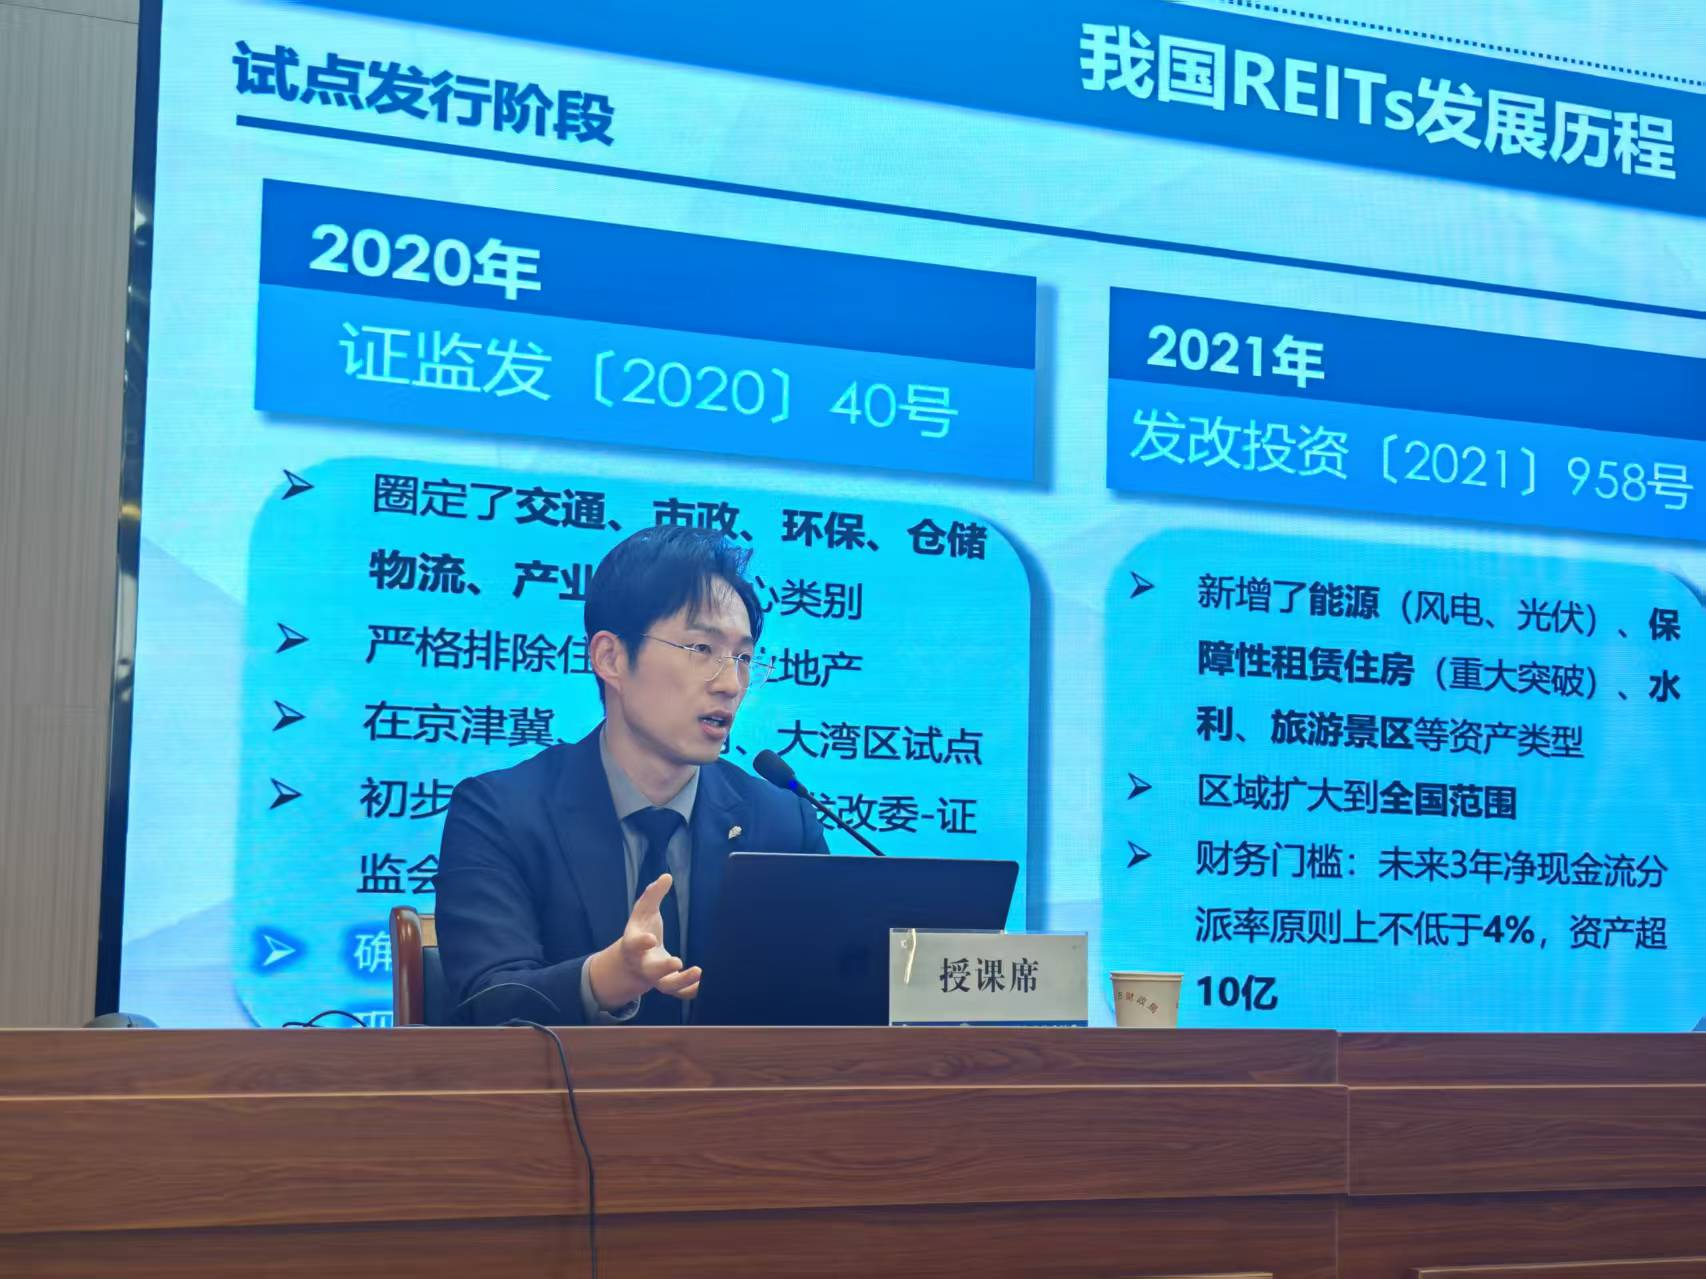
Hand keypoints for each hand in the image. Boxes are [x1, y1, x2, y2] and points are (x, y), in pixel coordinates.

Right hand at [586, 873, 701, 1009]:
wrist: (633, 962)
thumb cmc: (641, 930)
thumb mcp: (642, 912)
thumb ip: (652, 895)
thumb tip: (667, 876)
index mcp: (633, 946)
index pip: (634, 945)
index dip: (641, 943)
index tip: (651, 939)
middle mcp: (643, 964)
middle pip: (651, 971)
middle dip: (663, 968)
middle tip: (677, 961)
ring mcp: (656, 978)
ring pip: (667, 986)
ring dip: (683, 982)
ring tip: (699, 972)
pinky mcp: (668, 984)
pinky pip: (680, 993)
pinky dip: (692, 990)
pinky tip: (706, 982)